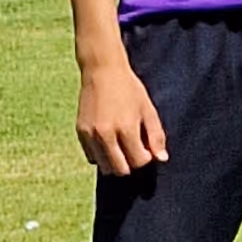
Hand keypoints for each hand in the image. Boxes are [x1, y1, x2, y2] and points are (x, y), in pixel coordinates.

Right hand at [75, 58, 167, 177]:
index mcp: (126, 128)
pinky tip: (110, 141)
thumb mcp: (148, 110)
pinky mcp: (80, 132)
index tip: (147, 148)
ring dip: (116, 162)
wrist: (102, 72)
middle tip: (135, 149)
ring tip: (122, 146)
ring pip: (104, 166)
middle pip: (120, 169)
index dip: (146, 158)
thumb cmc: (130, 90)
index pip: (138, 161)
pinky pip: (92, 156)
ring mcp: (90, 134)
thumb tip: (162, 159)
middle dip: (131, 164)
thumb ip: (156, 136)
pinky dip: (102, 155)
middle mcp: (106, 134)